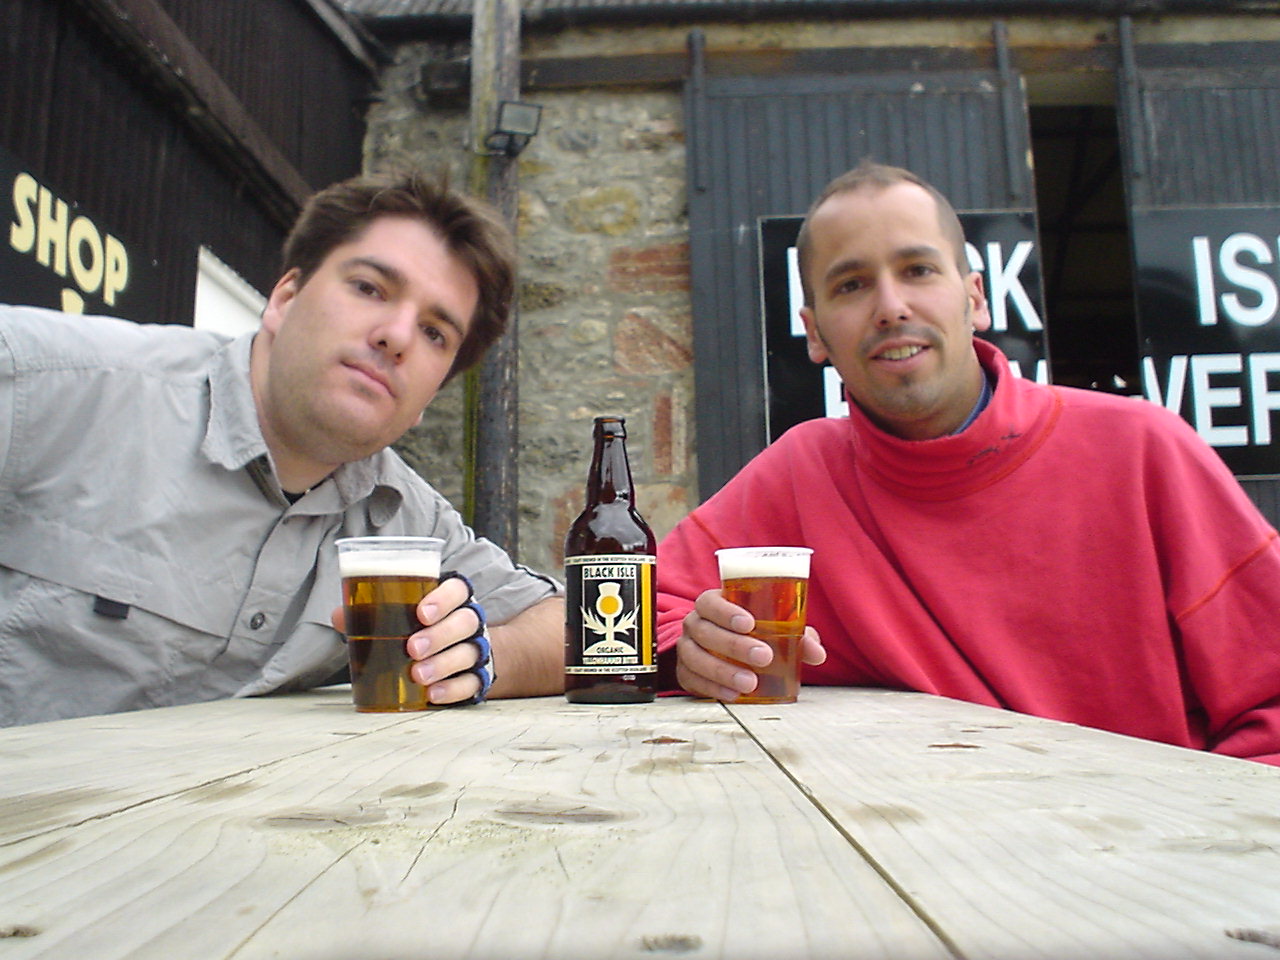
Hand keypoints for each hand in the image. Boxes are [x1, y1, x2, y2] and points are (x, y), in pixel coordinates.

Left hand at [329, 575, 486, 704]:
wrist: (462, 651)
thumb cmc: (424, 628)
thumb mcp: (403, 615)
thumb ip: (374, 613)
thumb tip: (340, 615)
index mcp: (452, 599)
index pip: (457, 590)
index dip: (444, 599)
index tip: (422, 613)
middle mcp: (468, 621)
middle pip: (465, 622)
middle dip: (440, 635)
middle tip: (413, 648)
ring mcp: (477, 649)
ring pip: (469, 652)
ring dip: (444, 663)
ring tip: (419, 675)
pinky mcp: (479, 675)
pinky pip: (472, 682)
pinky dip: (453, 689)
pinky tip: (433, 694)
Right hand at [675, 588, 824, 700]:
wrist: (721, 651)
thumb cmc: (751, 633)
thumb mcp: (772, 628)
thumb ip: (796, 635)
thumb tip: (817, 653)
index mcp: (713, 604)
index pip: (711, 602)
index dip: (726, 611)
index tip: (749, 623)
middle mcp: (695, 623)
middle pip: (705, 630)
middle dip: (734, 644)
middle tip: (763, 657)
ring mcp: (687, 648)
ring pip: (695, 657)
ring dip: (723, 670)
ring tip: (750, 683)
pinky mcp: (685, 672)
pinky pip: (692, 680)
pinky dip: (713, 687)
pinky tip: (732, 694)